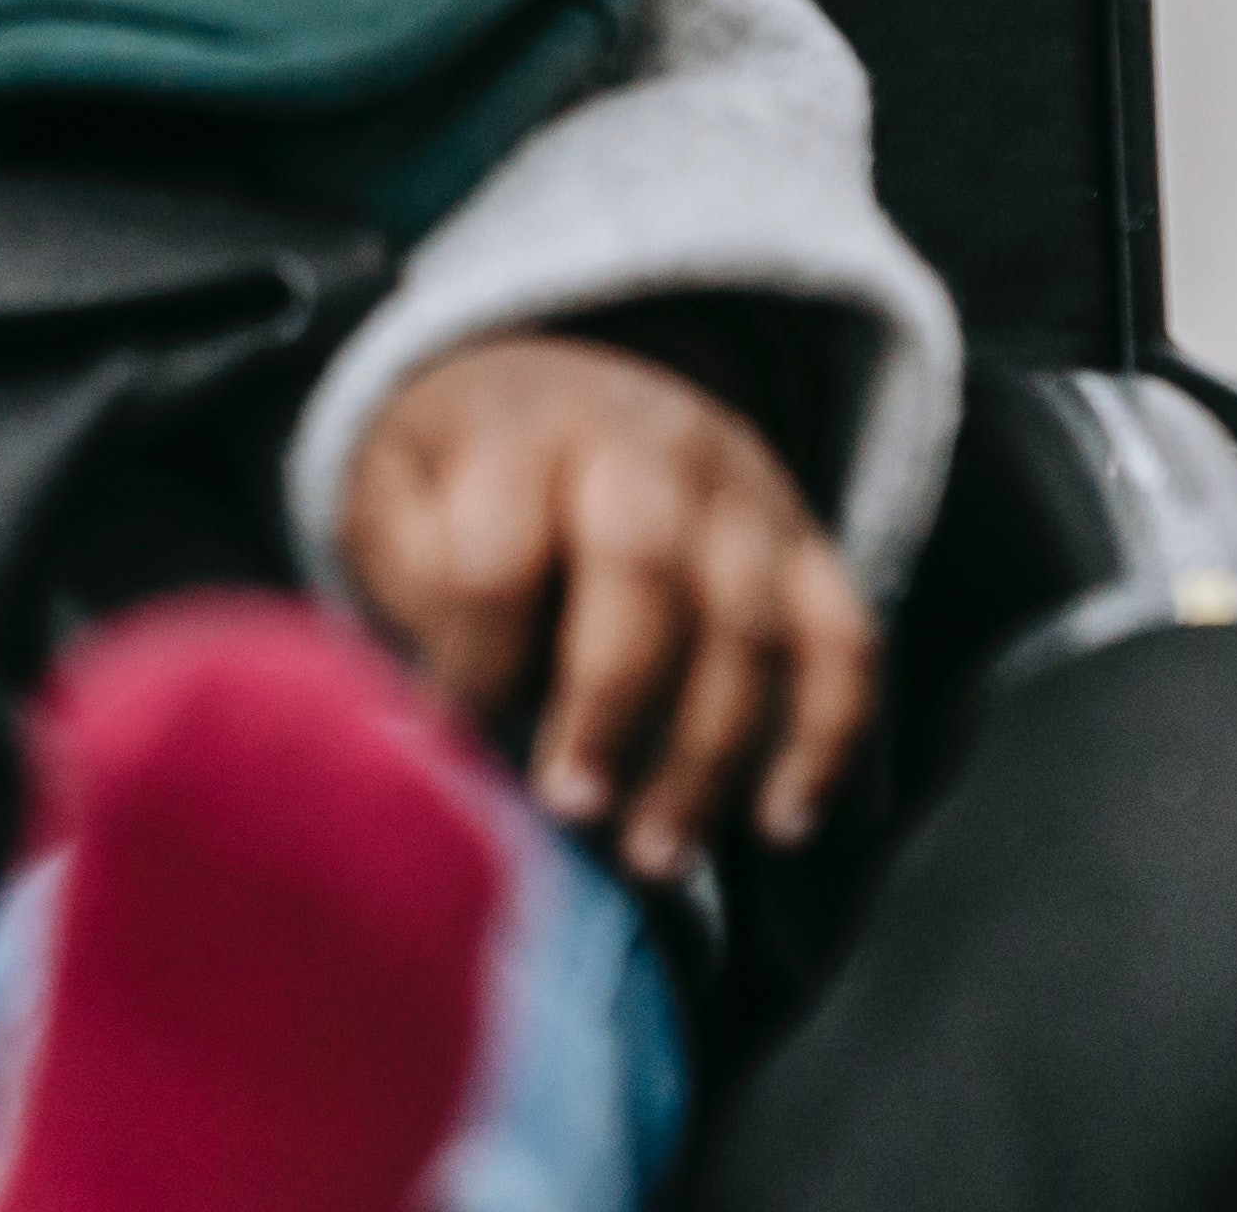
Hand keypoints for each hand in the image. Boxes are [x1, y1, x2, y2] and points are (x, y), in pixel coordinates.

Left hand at [337, 331, 875, 883]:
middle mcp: (645, 446)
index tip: (447, 738)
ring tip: (654, 852)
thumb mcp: (393, 492)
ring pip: (750, 625)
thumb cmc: (460, 473)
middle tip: (572, 806)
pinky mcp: (806, 544)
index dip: (474, 656)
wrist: (561, 384)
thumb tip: (429, 716)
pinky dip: (827, 738)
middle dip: (610, 702)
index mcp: (521, 431)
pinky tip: (780, 821)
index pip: (499, 550)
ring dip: (709, 754)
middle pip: (643, 570)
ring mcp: (742, 493)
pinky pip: (843, 642)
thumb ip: (410, 582)